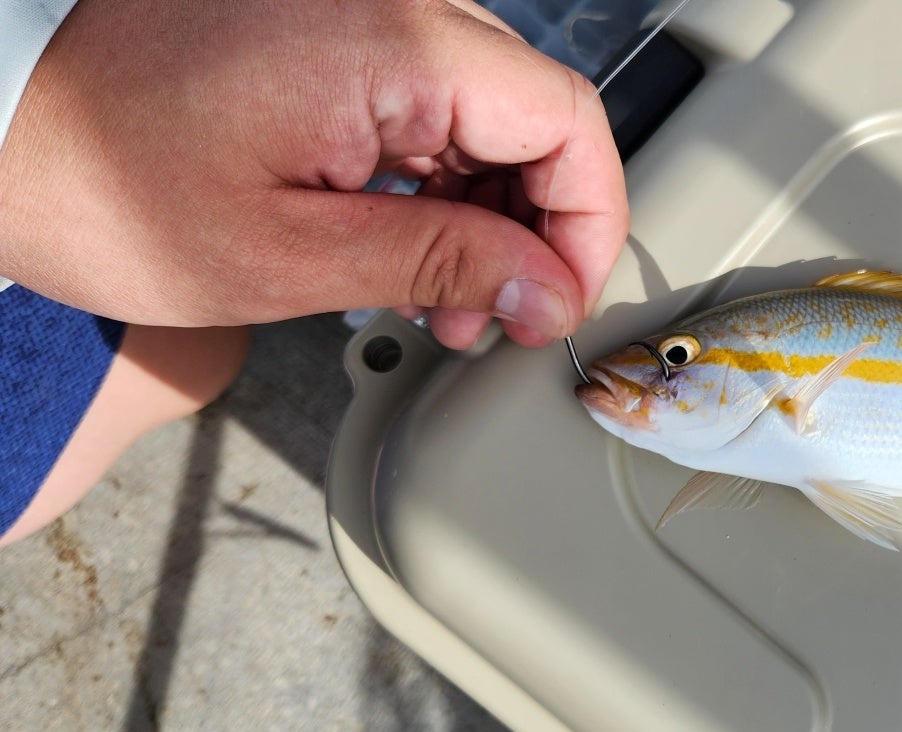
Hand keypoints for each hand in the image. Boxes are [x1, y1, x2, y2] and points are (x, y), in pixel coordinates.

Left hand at [0, 0, 628, 349]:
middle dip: (540, 229)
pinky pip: (432, 102)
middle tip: (504, 318)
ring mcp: (361, 15)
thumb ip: (443, 264)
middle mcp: (388, 8)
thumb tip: (549, 290)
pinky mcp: (334, 33)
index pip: (564, 120)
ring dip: (491, 212)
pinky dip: (441, 181)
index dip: (588, 223)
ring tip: (449, 299)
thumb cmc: (100, 182)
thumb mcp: (288, 254)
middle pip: (536, 115)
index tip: (563, 302)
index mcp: (388, 43)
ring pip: (492, 113)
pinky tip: (413, 246)